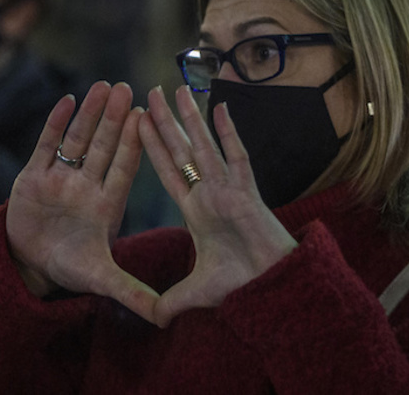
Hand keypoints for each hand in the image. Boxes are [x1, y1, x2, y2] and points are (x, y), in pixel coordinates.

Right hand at [6, 81, 159, 322]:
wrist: (29, 266)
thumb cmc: (69, 267)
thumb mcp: (100, 278)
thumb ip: (130, 291)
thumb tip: (163, 314)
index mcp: (106, 203)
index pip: (124, 167)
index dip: (135, 143)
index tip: (147, 118)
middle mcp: (86, 184)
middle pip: (104, 145)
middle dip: (115, 119)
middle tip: (128, 89)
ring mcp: (61, 177)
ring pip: (78, 139)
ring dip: (90, 114)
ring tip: (104, 87)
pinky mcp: (34, 176)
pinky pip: (47, 144)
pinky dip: (56, 123)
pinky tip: (67, 100)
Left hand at [139, 85, 297, 327]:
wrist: (272, 288)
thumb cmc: (240, 285)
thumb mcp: (195, 292)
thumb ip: (171, 301)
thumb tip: (151, 319)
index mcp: (196, 210)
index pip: (168, 171)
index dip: (152, 148)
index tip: (136, 123)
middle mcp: (210, 193)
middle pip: (182, 150)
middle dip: (165, 122)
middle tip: (150, 93)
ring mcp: (228, 189)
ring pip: (205, 146)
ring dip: (191, 118)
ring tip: (176, 88)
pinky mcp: (247, 192)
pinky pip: (237, 157)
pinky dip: (229, 134)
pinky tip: (219, 108)